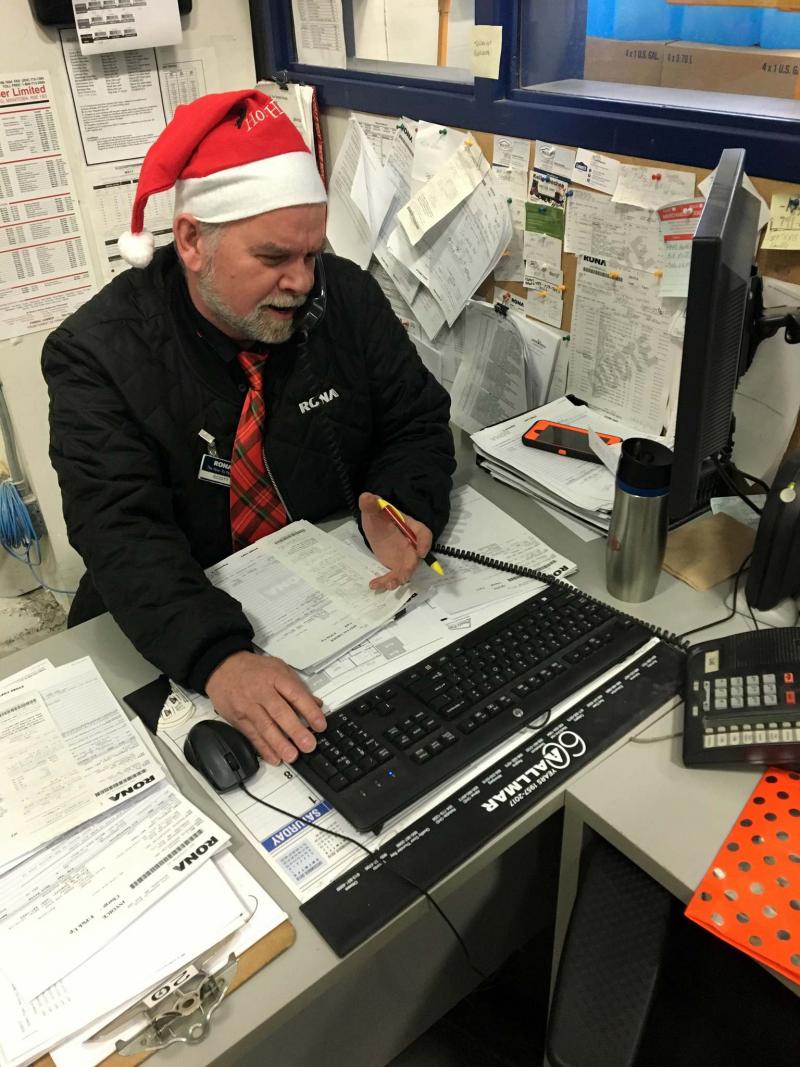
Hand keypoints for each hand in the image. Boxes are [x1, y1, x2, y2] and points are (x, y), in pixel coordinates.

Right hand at [205, 651, 325, 765]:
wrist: (222, 667)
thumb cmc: (253, 669)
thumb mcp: (279, 668)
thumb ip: (297, 686)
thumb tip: (317, 704)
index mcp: (275, 677)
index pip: (296, 694)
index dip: (310, 711)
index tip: (320, 725)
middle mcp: (262, 692)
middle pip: (280, 712)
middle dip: (295, 731)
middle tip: (308, 745)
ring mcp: (248, 706)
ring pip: (265, 727)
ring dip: (279, 744)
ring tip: (292, 756)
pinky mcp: (238, 718)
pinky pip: (252, 735)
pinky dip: (263, 748)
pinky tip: (274, 757)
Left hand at [359, 491, 432, 590]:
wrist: (376, 525)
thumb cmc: (379, 515)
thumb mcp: (373, 509)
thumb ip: (371, 504)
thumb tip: (366, 497)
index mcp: (412, 527)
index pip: (424, 534)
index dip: (424, 543)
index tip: (420, 552)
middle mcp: (412, 544)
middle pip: (416, 557)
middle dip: (410, 567)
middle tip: (403, 576)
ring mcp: (404, 557)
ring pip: (405, 570)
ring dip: (398, 579)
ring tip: (387, 585)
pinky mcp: (396, 566)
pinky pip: (393, 576)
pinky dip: (385, 582)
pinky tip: (373, 585)